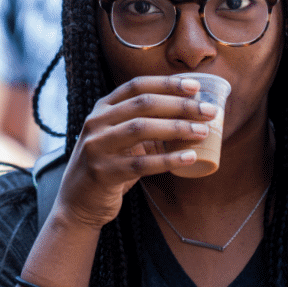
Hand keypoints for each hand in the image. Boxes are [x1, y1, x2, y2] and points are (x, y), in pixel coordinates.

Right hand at [53, 76, 217, 229]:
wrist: (77, 202)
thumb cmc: (111, 165)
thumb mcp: (122, 138)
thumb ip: (148, 124)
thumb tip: (193, 113)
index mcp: (103, 109)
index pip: (137, 86)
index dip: (168, 84)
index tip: (196, 87)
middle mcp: (96, 123)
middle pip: (144, 104)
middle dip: (181, 105)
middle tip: (210, 112)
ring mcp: (97, 147)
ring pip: (141, 129)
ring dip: (177, 128)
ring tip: (204, 132)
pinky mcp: (103, 173)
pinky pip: (141, 164)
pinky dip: (168, 160)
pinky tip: (190, 158)